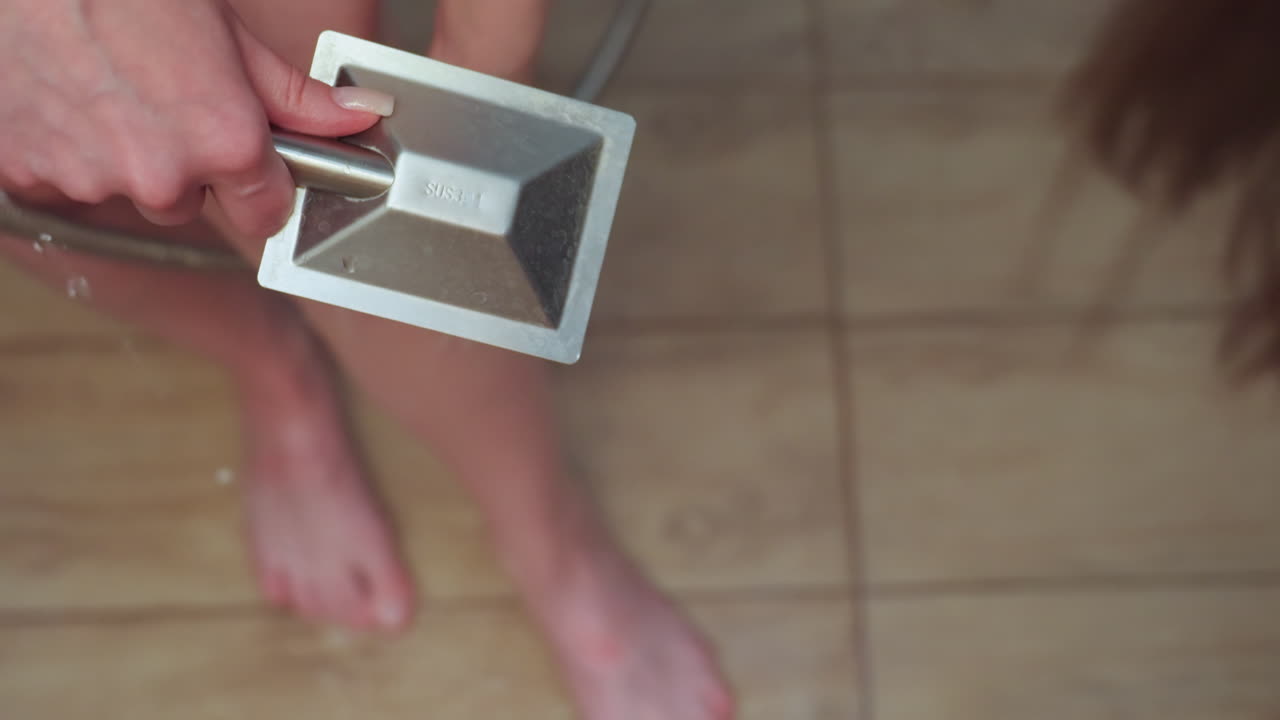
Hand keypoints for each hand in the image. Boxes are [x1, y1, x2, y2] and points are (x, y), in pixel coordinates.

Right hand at [0, 0, 393, 237]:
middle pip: (189, 204)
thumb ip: (293, 94)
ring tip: (107, 86)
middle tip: (161, 97)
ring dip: (122, 156)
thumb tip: (360, 115)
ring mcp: (92, 180)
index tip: (253, 171)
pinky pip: (63, 181)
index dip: (261, 189)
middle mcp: (161, 175)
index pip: (265, 214)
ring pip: (126, 192)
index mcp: (224, 143)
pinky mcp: (32, 175)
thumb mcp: (228, 33)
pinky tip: (66, 97)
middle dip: (185, 165)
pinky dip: (67, 150)